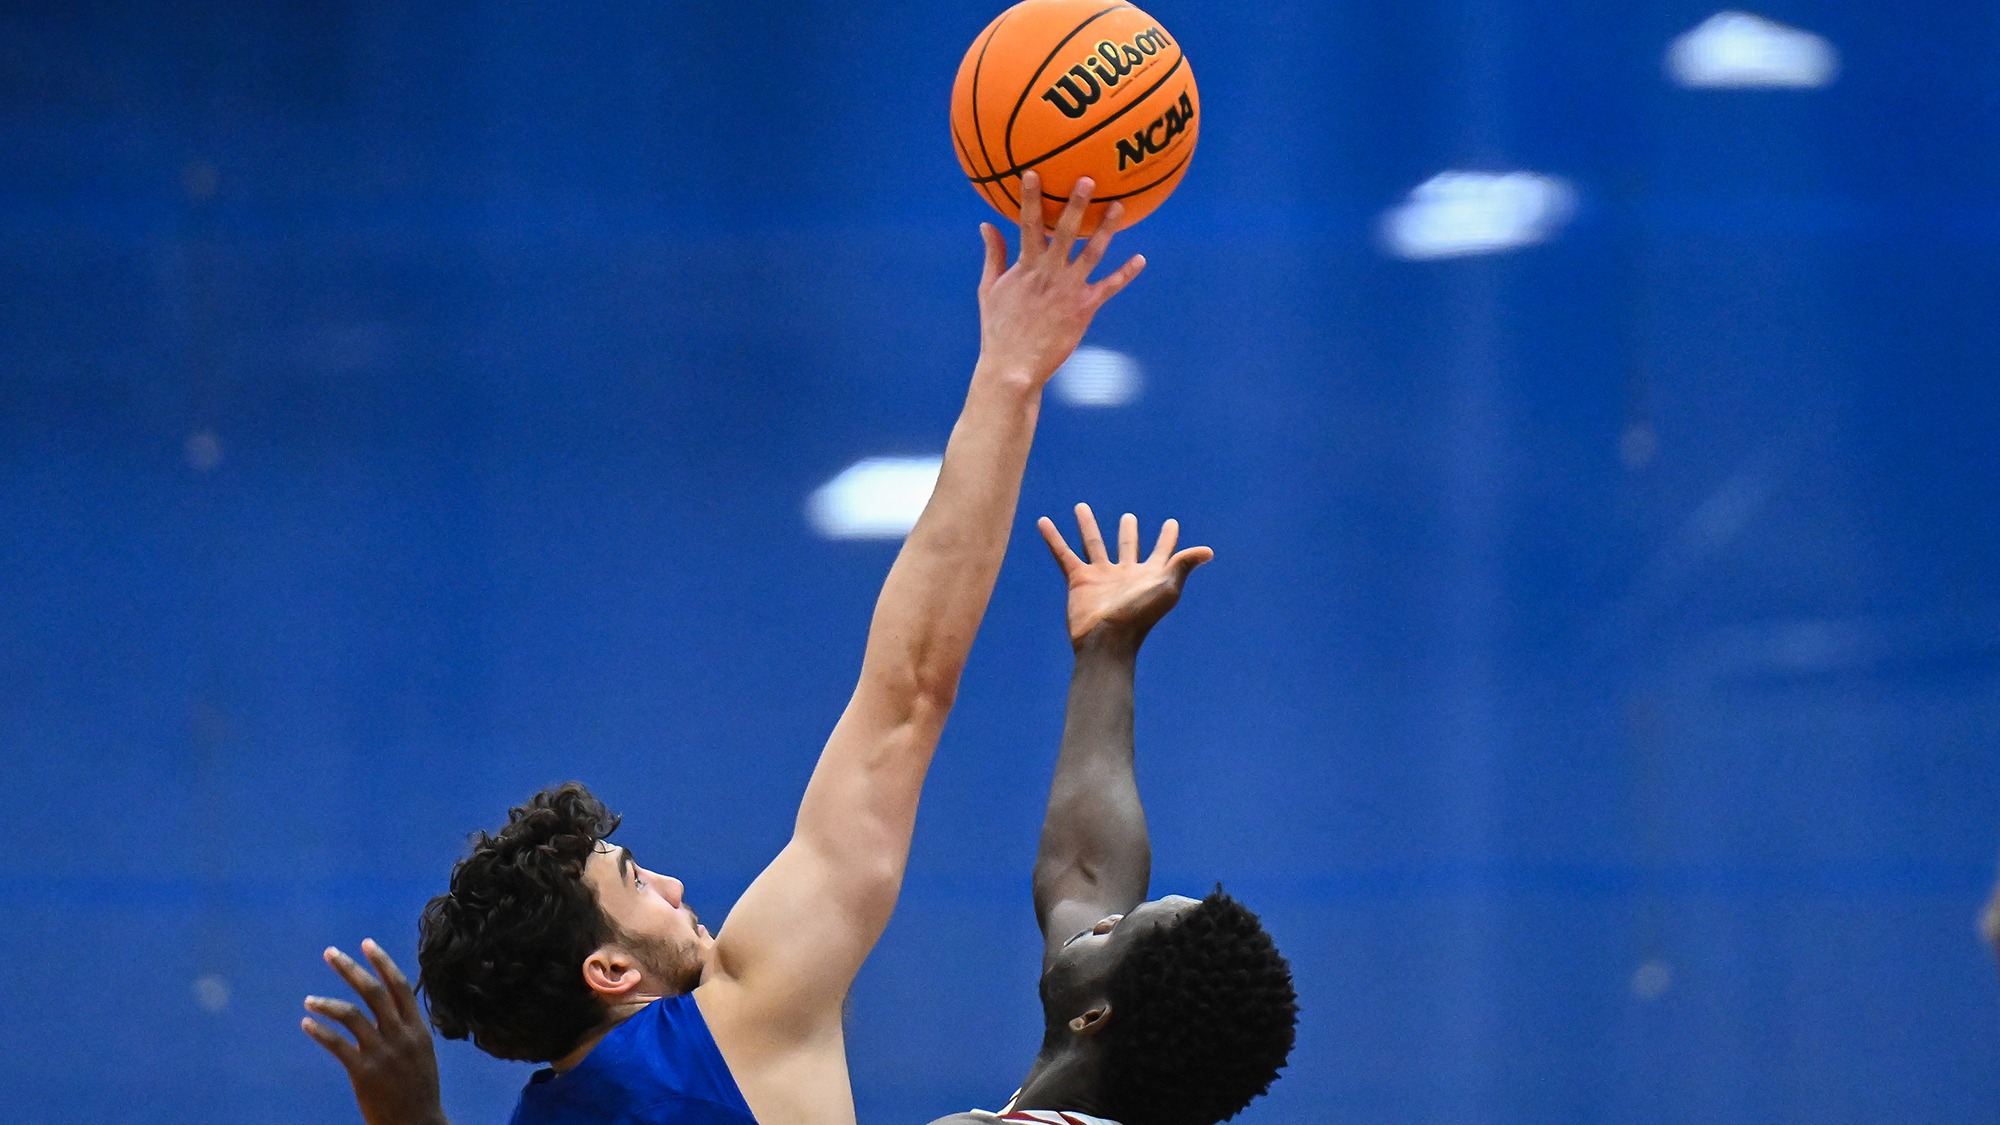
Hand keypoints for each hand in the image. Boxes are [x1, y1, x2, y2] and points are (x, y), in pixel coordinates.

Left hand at [302, 940, 449, 1124]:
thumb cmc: (418, 1090)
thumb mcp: (421, 1054)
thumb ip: (407, 1030)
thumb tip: (388, 1007)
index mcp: (418, 1029)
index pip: (400, 986)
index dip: (382, 962)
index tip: (366, 943)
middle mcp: (401, 1036)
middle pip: (373, 992)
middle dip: (350, 969)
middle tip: (330, 953)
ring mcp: (382, 1054)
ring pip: (352, 1015)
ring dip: (327, 1003)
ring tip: (309, 1000)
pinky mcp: (364, 1072)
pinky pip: (337, 1045)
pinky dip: (320, 1031)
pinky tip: (307, 1024)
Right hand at [976, 171, 1146, 385]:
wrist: (1014, 367)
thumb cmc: (998, 328)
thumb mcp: (989, 289)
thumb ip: (993, 254)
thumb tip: (986, 224)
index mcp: (1025, 267)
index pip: (1027, 225)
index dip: (1031, 198)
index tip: (1033, 173)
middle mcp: (1049, 274)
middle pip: (1065, 232)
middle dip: (1076, 205)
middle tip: (1089, 180)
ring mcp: (1068, 290)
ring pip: (1092, 253)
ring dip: (1107, 229)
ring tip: (1120, 206)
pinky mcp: (1084, 309)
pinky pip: (1109, 287)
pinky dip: (1125, 274)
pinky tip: (1140, 259)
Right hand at [1038, 503, 1211, 649]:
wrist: (1107, 641)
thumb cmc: (1140, 615)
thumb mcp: (1166, 587)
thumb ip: (1182, 564)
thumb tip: (1208, 551)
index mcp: (1149, 575)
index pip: (1162, 551)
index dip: (1168, 538)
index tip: (1171, 523)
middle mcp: (1125, 573)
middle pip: (1127, 546)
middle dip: (1128, 532)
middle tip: (1129, 517)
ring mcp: (1100, 577)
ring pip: (1092, 544)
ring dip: (1087, 525)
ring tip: (1081, 507)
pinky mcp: (1078, 581)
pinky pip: (1063, 554)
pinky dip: (1053, 538)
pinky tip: (1044, 522)